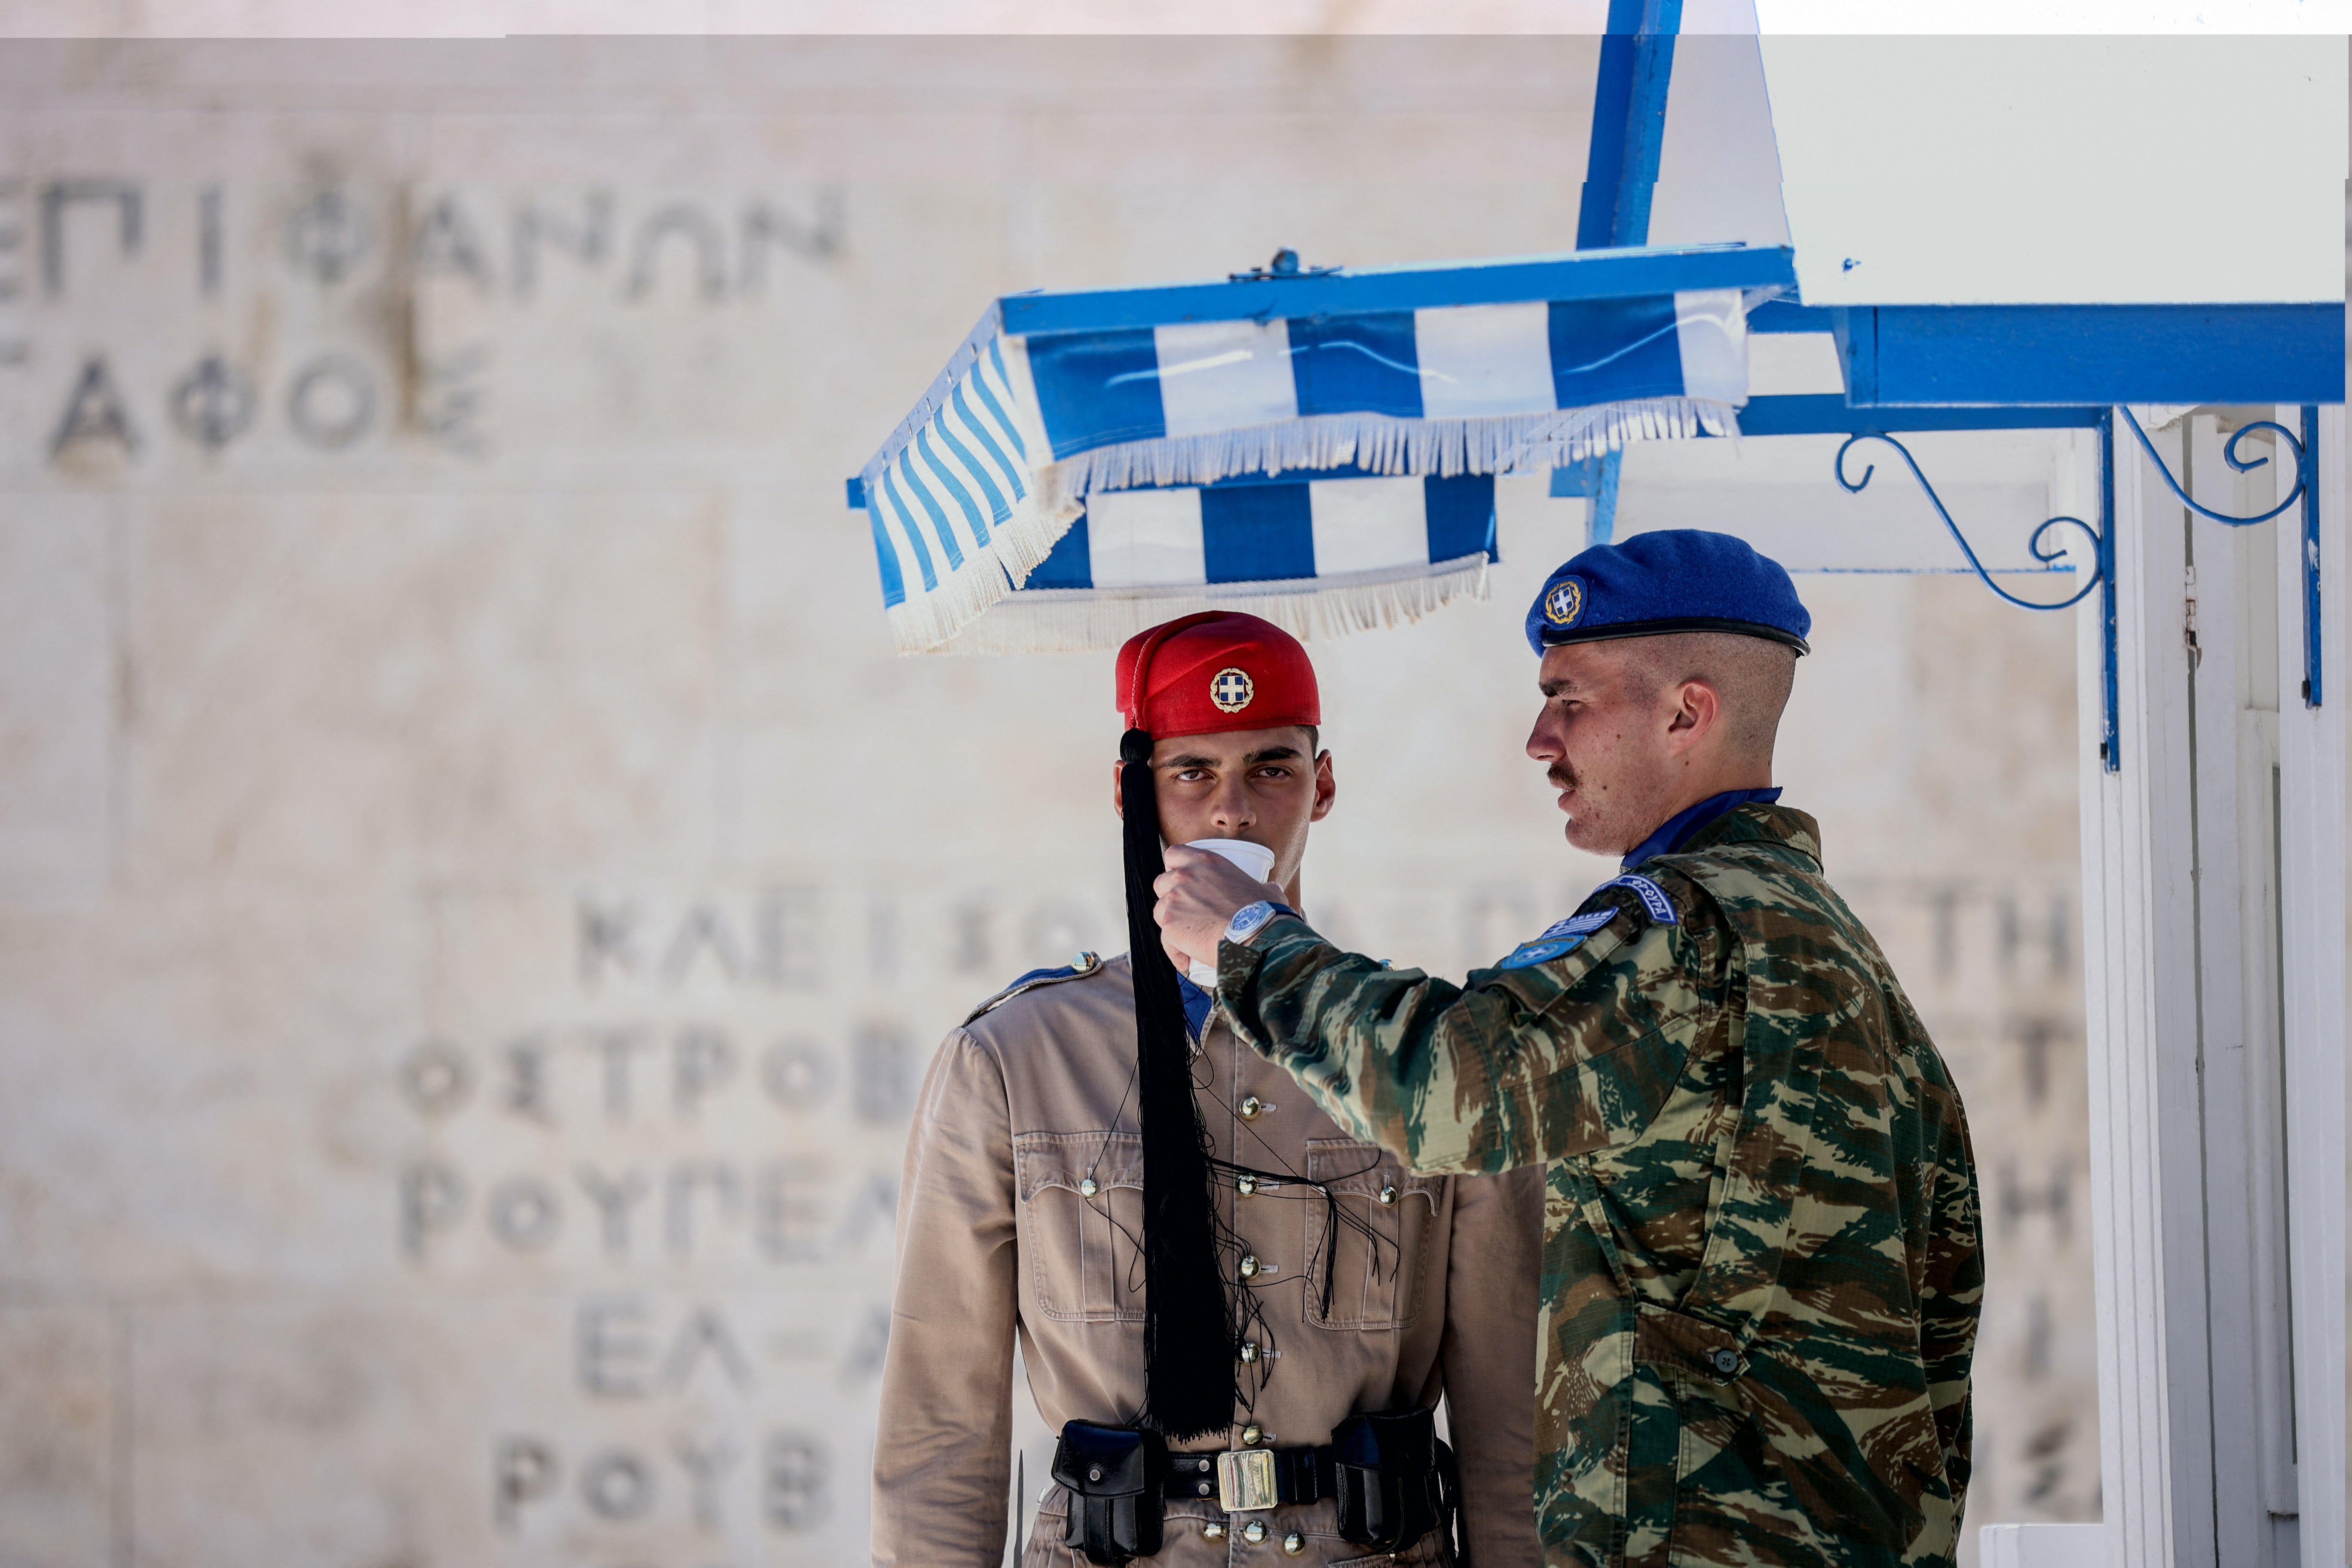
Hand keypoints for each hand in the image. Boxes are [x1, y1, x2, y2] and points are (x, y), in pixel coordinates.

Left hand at [1153, 846, 1281, 976]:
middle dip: (1170, 897)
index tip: (1182, 881)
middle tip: (1187, 912)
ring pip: (1160, 911)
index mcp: (1206, 861)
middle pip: (1161, 883)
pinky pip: (1165, 939)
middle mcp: (1185, 876)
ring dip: (1171, 923)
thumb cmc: (1263, 913)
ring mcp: (1174, 899)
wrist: (1256, 936)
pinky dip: (1175, 951)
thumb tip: (1273, 887)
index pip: (1174, 854)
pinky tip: (1188, 961)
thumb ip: (1266, 887)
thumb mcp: (1267, 892)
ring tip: (1189, 939)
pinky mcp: (1169, 924)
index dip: (1175, 868)